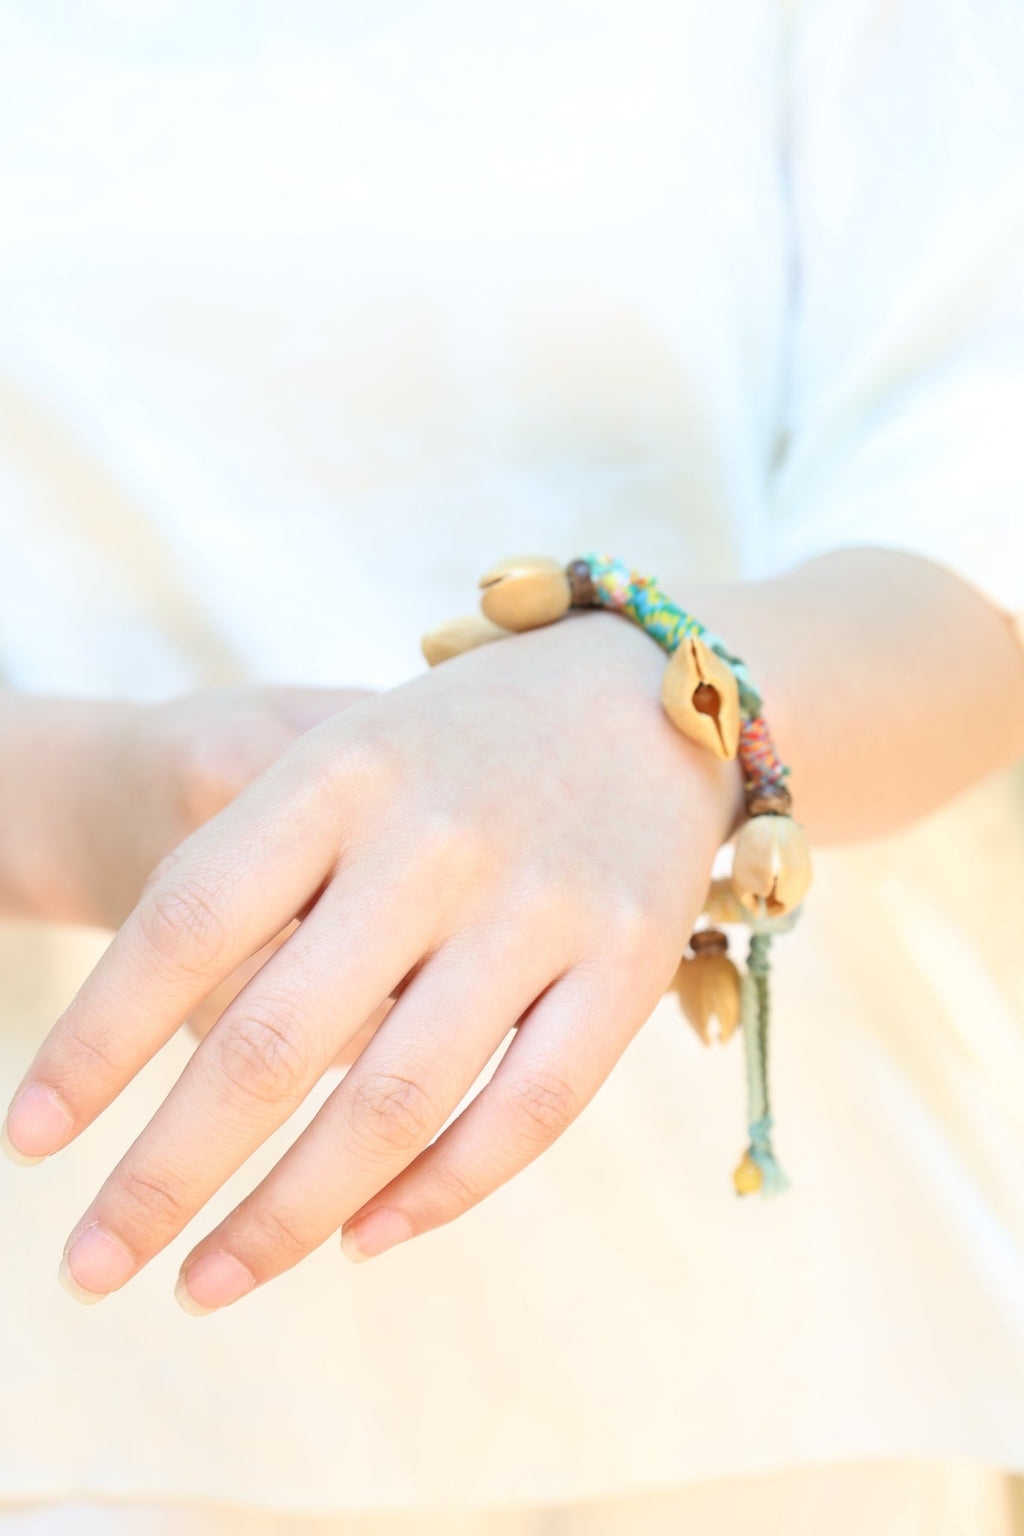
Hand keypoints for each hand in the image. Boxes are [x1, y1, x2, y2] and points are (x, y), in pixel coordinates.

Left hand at [2, 612, 741, 1309]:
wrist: (644, 687)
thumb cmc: (455, 743)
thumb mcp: (341, 758)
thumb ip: (264, 884)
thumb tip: (167, 1060)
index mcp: (337, 773)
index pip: (184, 925)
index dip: (95, 1045)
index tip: (30, 1141)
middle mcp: (431, 839)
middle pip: (268, 1039)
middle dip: (163, 1173)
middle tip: (92, 1264)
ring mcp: (538, 903)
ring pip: (391, 1101)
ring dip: (284, 1217)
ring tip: (206, 1284)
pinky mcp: (630, 961)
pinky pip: (526, 1112)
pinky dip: (437, 1194)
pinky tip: (361, 1241)